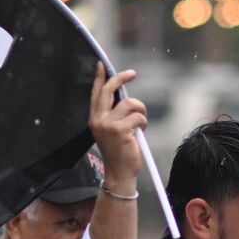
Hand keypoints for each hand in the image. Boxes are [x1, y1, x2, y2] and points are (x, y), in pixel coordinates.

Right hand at [88, 63, 143, 190]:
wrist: (119, 173)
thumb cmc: (119, 152)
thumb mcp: (112, 130)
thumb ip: (114, 114)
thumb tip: (125, 96)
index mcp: (94, 119)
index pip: (96, 93)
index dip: (99, 77)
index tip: (102, 64)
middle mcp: (98, 120)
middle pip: (108, 90)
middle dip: (120, 78)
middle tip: (132, 73)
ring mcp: (108, 124)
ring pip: (130, 103)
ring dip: (141, 110)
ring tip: (141, 123)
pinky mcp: (120, 130)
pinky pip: (138, 116)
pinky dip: (143, 122)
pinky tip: (141, 131)